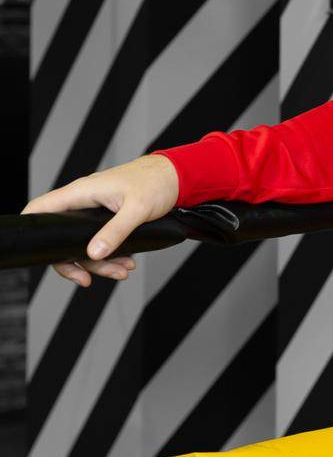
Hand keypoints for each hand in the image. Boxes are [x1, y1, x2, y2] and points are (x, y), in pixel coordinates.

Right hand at [20, 154, 180, 286]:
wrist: (176, 176)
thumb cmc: (156, 183)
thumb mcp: (137, 209)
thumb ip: (115, 231)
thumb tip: (93, 253)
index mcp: (83, 192)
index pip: (41, 208)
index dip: (33, 227)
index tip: (38, 252)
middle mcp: (84, 200)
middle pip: (62, 236)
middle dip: (76, 261)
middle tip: (89, 279)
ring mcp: (94, 209)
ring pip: (84, 242)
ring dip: (100, 262)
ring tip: (122, 271)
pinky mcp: (106, 217)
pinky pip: (100, 240)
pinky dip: (111, 254)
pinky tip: (125, 262)